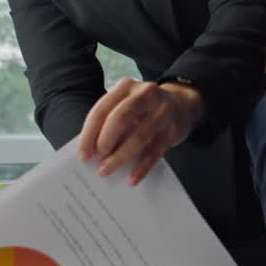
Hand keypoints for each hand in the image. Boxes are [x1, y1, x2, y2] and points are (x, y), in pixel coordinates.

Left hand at [77, 78, 203, 185]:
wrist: (182, 104)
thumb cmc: (144, 110)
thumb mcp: (127, 106)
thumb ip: (110, 122)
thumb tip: (91, 151)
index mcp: (126, 86)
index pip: (102, 109)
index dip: (90, 134)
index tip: (83, 155)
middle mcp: (145, 93)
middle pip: (120, 118)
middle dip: (105, 141)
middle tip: (97, 161)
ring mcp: (162, 110)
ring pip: (139, 136)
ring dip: (120, 157)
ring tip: (107, 171)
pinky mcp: (174, 129)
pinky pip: (155, 151)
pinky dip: (142, 167)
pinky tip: (132, 179)